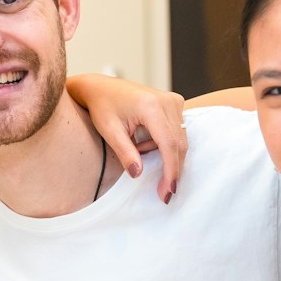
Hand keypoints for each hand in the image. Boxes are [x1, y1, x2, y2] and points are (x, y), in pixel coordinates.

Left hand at [70, 74, 186, 201]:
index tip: (168, 191)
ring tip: (138, 151)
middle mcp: (167, 101)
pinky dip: (164, 144)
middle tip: (163, 193)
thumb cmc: (103, 106)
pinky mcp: (174, 103)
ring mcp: (173, 100)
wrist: (101, 87)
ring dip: (164, 155)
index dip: (171, 170)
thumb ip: (125, 153)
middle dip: (172, 170)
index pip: (168, 144)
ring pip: (180, 139)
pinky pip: (177, 131)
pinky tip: (143, 143)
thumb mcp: (109, 131)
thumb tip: (138, 174)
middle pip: (179, 144)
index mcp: (151, 106)